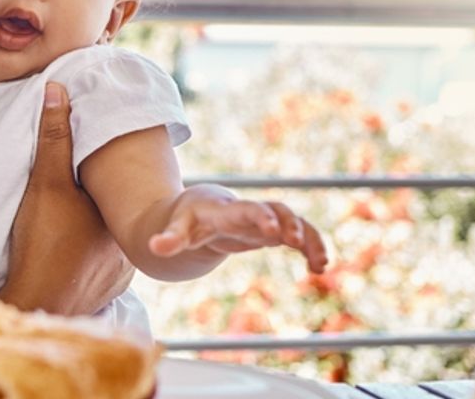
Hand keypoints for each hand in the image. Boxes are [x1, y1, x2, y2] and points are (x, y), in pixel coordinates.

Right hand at [0, 82, 133, 314]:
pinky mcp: (107, 291)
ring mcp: (121, 272)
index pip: (121, 186)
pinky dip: (90, 260)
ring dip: (95, 234)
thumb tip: (58, 90)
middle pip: (115, 213)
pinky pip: (103, 267)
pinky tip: (71, 254)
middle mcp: (130, 243)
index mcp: (122, 213)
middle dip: (98, 205)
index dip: (106, 175)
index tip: (92, 168)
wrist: (36, 302)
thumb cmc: (44, 242)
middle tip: (77, 198)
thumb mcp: (45, 183)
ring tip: (71, 226)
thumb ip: (53, 138)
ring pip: (110, 241)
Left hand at [148, 184, 329, 273]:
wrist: (201, 206)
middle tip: (296, 242)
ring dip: (308, 238)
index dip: (260, 217)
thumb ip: (169, 238)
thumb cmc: (188, 218)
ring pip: (294, 221)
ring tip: (320, 264)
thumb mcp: (177, 228)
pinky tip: (318, 268)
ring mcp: (265, 219)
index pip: (246, 210)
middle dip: (289, 223)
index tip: (274, 230)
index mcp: (226, 210)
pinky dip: (310, 247)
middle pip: (276, 209)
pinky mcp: (274, 230)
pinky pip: (298, 235)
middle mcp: (251, 211)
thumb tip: (154, 248)